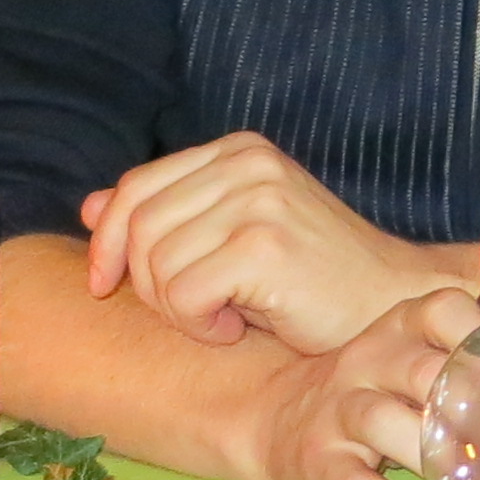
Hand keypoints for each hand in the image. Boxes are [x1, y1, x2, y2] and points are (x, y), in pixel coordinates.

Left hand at [80, 132, 454, 355]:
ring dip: (179, 311)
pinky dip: (200, 326)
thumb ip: (166, 215)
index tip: (107, 286)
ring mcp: (258, 200)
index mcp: (237, 151)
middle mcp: (246, 163)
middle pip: (136, 227)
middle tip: (193, 312)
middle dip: (146, 284)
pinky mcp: (264, 244)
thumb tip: (89, 206)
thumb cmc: (312, 278)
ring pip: (156, 266)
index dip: (107, 242)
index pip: (134, 188)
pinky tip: (237, 328)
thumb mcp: (230, 236)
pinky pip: (183, 295)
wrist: (390, 302)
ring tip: (225, 318)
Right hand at [240, 288, 479, 479]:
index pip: (444, 310)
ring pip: (389, 425)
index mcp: (401, 327)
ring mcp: (339, 412)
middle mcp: (367, 360)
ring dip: (443, 460)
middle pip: (426, 373)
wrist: (278, 419)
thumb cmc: (378, 390)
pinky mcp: (319, 465)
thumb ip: (471, 366)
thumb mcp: (414, 358)